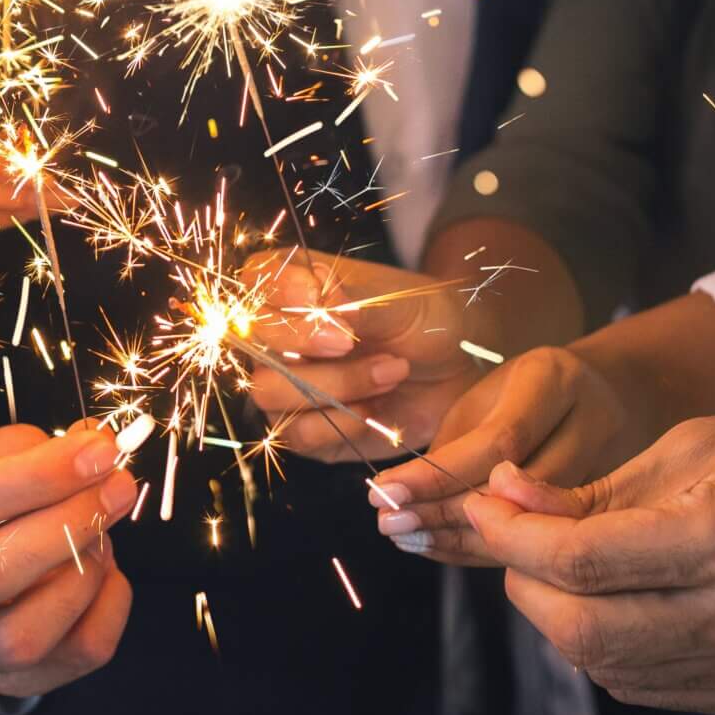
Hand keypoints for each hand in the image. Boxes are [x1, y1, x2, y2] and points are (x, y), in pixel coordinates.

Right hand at [0, 422, 139, 698]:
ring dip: (82, 577)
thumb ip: (29, 449)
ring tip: (103, 536)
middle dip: (67, 526)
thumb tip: (94, 448)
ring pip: (22, 637)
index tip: (99, 452)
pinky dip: (107, 612)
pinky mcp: (3, 680)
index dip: (39, 476)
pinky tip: (107, 574)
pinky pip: (72, 658)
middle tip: (116, 490)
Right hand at [243, 250, 485, 463]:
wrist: (460, 368)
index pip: (257, 281)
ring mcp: (288, 385)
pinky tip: (376, 407)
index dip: (283, 294)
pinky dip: (343, 422)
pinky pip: (298, 434)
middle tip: (353, 343)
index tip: (322, 300)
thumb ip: (357, 303)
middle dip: (307, 345)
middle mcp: (280, 336)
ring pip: (270, 391)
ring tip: (391, 371)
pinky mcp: (306, 430)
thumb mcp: (399, 303)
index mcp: (294, 286)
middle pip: (255, 342)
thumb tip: (323, 304)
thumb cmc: (426, 320)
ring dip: (335, 386)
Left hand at [361, 343, 659, 563]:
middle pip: (518, 490)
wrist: (611, 390)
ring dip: (460, 540)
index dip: (438, 475)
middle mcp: (591, 423)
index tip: (384, 491)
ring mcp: (610, 468)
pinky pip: (543, 539)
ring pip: (532, 524)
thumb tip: (403, 497)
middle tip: (389, 525)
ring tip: (406, 538)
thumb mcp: (488, 394)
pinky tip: (441, 547)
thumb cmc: (527, 390)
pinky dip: (487, 550)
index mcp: (555, 380)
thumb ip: (455, 444)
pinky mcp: (610, 504)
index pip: (496, 441)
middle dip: (444, 514)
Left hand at [461, 401, 714, 713]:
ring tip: (555, 561)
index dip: (510, 534)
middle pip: (583, 630)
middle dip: (524, 582)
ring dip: (559, 617)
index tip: (479, 503)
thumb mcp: (693, 444)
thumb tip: (502, 501)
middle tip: (510, 534)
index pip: (581, 560)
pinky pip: (650, 684)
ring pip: (609, 667)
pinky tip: (608, 598)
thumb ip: (593, 490)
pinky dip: (608, 647)